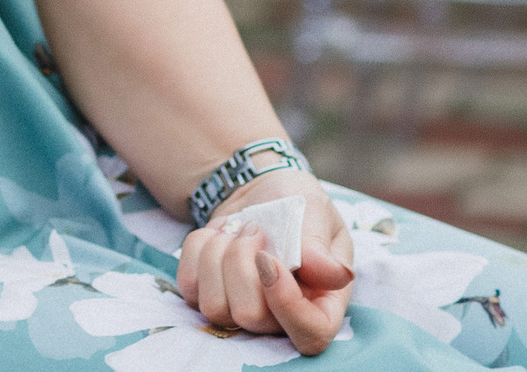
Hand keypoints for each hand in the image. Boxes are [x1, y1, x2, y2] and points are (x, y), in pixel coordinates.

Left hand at [173, 168, 354, 355]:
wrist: (261, 191)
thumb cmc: (296, 201)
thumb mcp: (314, 211)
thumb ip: (318, 246)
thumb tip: (337, 277)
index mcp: (322, 302)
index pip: (310, 336)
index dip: (286, 304)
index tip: (268, 258)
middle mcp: (283, 317)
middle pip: (250, 317)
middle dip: (241, 263)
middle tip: (254, 229)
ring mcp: (242, 311)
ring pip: (214, 307)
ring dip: (219, 255)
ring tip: (238, 228)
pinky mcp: (209, 297)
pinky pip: (189, 287)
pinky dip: (198, 250)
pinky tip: (218, 233)